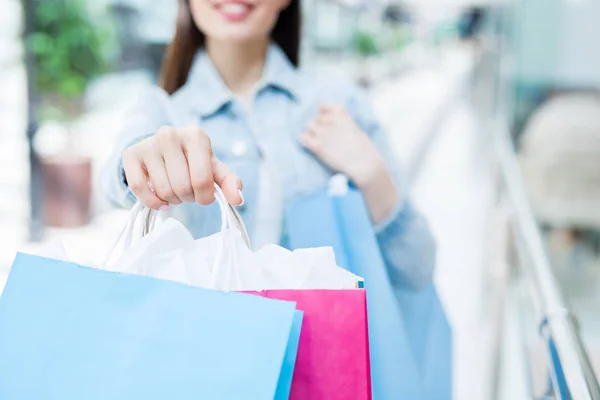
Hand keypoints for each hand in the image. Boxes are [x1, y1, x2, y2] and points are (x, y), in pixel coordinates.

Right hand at [122, 126, 242, 209]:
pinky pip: (139, 189)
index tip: (204, 195)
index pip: (202, 180)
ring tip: (175, 192)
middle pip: (182, 188)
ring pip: (162, 190)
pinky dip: (152, 202)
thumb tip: (238, 199)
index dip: (205, 197)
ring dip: (172, 201)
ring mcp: (148, 143)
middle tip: (188, 193)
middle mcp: (170, 135)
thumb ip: (229, 182)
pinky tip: (160, 200)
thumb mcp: (214, 169)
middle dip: (188, 198)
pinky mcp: (131, 154)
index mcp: (196, 136)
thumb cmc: (194, 161)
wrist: (164, 150)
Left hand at [301, 104, 398, 223]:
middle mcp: (330, 120)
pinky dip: (305, 141)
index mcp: (341, 114)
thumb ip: (341, 122)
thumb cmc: (363, 148)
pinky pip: (303, 138)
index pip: (323, 105)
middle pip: (316, 118)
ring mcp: (323, 133)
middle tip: (324, 135)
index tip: (325, 118)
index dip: (322, 112)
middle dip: (318, 125)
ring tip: (318, 141)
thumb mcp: (354, 128)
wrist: (364, 163)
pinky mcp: (317, 146)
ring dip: (312, 133)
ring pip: (309, 126)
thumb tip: (329, 123)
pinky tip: (311, 146)